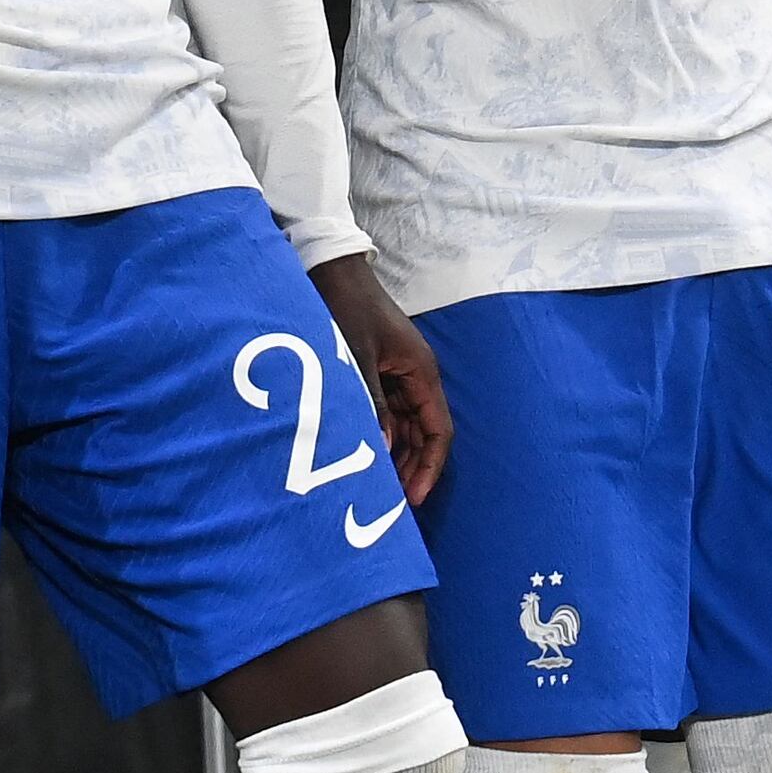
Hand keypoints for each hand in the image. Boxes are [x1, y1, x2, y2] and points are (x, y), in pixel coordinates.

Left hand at [308, 252, 451, 504]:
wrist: (333, 272)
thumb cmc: (349, 309)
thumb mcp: (357, 358)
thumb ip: (370, 404)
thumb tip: (381, 451)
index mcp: (422, 373)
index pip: (439, 432)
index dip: (429, 467)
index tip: (413, 498)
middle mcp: (417, 377)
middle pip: (425, 433)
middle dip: (412, 467)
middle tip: (391, 500)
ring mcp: (399, 375)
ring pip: (405, 426)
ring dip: (395, 454)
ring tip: (377, 486)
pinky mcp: (381, 373)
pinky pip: (388, 413)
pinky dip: (380, 435)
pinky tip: (364, 454)